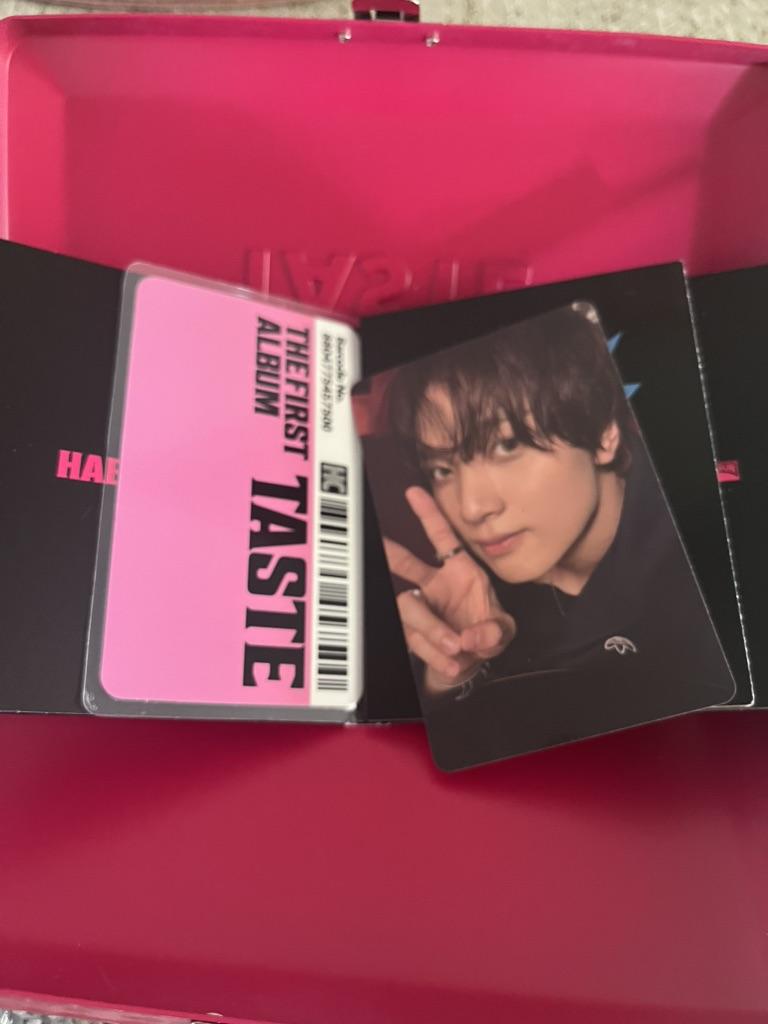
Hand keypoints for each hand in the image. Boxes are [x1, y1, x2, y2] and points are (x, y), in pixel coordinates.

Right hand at [384, 486, 515, 693]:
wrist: (470, 662)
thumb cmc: (485, 634)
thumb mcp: (502, 631)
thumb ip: (494, 631)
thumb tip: (472, 636)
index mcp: (459, 571)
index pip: (441, 537)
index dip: (428, 514)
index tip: (413, 491)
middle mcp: (434, 585)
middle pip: (408, 567)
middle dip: (395, 555)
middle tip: (384, 546)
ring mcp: (421, 608)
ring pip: (411, 608)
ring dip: (432, 629)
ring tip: (456, 647)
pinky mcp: (412, 633)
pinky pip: (414, 639)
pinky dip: (434, 653)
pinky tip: (452, 663)